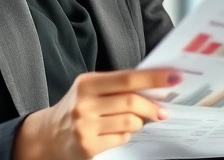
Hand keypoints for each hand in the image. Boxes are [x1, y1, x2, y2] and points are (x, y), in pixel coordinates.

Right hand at [14, 68, 180, 159]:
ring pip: (129, 123)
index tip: (174, 77)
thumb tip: (155, 86)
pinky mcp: (87, 146)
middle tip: (163, 110)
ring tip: (134, 121)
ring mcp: (85, 126)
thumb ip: (118, 86)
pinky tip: (116, 133)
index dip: (154, 78)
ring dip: (138, 123)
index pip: (127, 78)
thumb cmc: (76, 107)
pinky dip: (125, 136)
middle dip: (152, 106)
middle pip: (131, 102)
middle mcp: (84, 103)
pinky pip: (121, 139)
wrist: (48, 135)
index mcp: (87, 83)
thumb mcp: (90, 90)